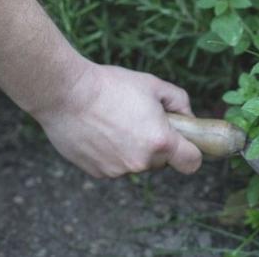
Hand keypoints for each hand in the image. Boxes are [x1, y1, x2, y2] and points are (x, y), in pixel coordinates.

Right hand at [32, 62, 202, 177]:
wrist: (66, 94)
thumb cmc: (112, 86)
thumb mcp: (154, 85)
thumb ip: (180, 102)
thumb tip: (188, 118)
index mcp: (161, 141)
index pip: (192, 162)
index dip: (192, 152)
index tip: (186, 142)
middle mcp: (141, 162)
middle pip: (162, 161)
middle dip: (159, 145)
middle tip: (142, 120)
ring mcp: (118, 170)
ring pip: (137, 163)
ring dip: (134, 149)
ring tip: (117, 122)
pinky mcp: (97, 173)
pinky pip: (115, 165)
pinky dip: (113, 153)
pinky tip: (101, 131)